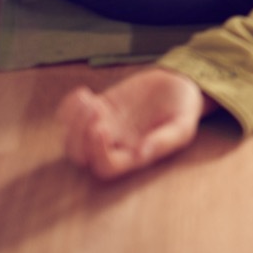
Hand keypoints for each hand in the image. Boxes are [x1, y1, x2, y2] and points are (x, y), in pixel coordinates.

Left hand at [57, 67, 215, 179]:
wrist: (178, 85)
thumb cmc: (183, 109)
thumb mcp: (183, 125)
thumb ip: (165, 140)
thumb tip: (142, 154)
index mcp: (133, 156)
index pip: (105, 166)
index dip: (97, 152)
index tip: (101, 127)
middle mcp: (114, 146)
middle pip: (81, 155)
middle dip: (79, 134)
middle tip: (96, 108)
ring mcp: (103, 127)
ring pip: (72, 138)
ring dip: (74, 120)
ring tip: (90, 99)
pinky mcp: (98, 109)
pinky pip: (70, 116)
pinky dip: (68, 107)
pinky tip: (84, 92)